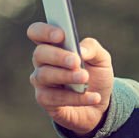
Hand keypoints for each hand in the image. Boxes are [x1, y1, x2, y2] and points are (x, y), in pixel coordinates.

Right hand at [28, 22, 113, 136]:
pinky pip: (55, 98)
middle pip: (39, 53)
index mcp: (54, 46)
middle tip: (76, 62)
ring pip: (44, 75)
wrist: (100, 106)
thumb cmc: (96, 76)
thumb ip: (92, 49)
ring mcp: (41, 82)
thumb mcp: (101, 59)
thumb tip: (80, 50)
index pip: (37, 32)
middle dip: (58, 56)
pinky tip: (93, 97)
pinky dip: (76, 98)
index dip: (44, 31)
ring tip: (85, 78)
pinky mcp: (45, 100)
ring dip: (66, 76)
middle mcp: (43, 62)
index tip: (60, 35)